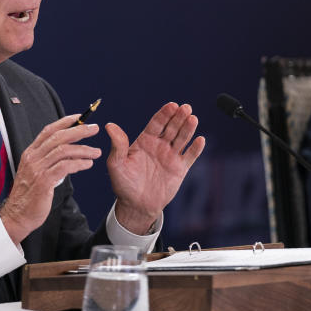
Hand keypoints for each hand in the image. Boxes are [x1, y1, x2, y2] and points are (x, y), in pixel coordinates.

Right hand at [0, 115, 99, 244]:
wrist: (18, 215)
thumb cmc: (30, 195)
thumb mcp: (36, 172)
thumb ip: (48, 160)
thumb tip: (69, 151)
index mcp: (30, 153)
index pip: (48, 130)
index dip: (65, 122)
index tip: (80, 117)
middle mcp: (33, 158)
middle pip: (58, 137)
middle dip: (79, 130)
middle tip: (95, 129)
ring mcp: (37, 169)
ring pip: (64, 150)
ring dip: (83, 149)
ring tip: (97, 152)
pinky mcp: (43, 182)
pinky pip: (65, 167)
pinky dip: (79, 163)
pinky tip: (88, 164)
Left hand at [105, 102, 205, 233]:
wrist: (136, 205)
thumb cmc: (124, 184)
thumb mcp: (117, 164)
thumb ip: (117, 145)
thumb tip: (110, 126)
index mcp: (145, 141)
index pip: (157, 123)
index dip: (164, 114)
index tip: (172, 105)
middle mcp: (159, 145)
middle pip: (171, 127)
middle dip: (179, 117)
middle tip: (186, 108)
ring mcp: (171, 156)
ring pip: (182, 139)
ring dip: (188, 129)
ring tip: (193, 119)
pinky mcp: (180, 169)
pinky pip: (190, 156)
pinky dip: (196, 148)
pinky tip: (200, 140)